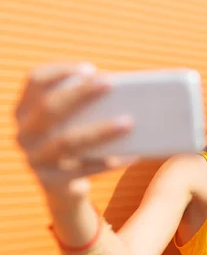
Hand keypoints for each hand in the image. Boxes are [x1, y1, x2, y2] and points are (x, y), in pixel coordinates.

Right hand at [15, 63, 134, 196]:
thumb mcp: (73, 122)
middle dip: (81, 94)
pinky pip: (84, 170)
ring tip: (129, 122)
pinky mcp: (52, 181)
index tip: (90, 68)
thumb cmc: (76, 141)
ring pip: (67, 142)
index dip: (60, 71)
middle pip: (50, 108)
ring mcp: (35, 159)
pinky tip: (133, 154)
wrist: (63, 186)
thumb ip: (88, 105)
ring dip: (100, 130)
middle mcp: (24, 133)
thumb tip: (128, 91)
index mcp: (26, 110)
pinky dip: (110, 162)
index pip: (35, 80)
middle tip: (111, 84)